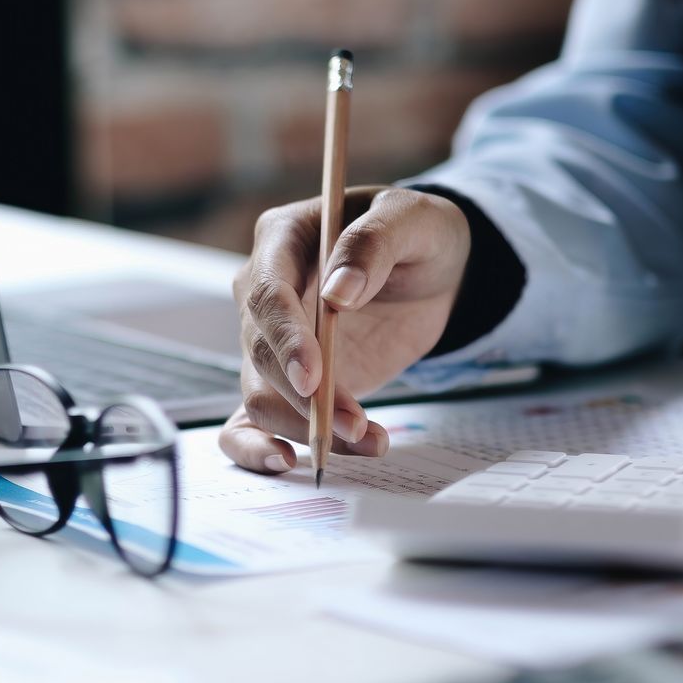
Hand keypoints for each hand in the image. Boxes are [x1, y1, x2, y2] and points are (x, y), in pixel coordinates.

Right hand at [221, 186, 469, 472]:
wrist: (432, 267)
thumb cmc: (416, 232)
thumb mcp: (411, 219)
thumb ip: (373, 246)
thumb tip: (338, 293)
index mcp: (282, 239)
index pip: (266, 295)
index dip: (286, 340)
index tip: (315, 379)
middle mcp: (264, 293)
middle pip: (260, 355)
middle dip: (305, 399)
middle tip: (356, 425)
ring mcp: (273, 341)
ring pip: (261, 396)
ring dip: (307, 428)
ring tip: (368, 441)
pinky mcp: (288, 381)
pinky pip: (251, 420)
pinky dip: (259, 447)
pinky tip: (291, 463)